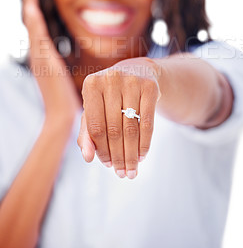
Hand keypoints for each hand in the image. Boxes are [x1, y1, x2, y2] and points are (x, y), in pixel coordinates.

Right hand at [19, 0, 83, 128]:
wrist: (63, 117)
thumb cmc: (67, 100)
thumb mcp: (65, 76)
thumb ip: (63, 64)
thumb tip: (68, 60)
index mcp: (42, 56)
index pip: (37, 26)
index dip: (35, 9)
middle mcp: (37, 53)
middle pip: (30, 19)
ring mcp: (38, 57)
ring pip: (32, 23)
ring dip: (29, 1)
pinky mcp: (44, 62)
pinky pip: (38, 37)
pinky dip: (34, 21)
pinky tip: (32, 6)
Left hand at [78, 57, 160, 178]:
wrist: (137, 73)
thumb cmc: (110, 97)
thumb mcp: (95, 110)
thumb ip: (87, 133)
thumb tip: (87, 157)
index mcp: (91, 84)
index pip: (95, 126)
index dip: (101, 149)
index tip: (108, 165)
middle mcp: (111, 79)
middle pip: (114, 128)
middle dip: (118, 156)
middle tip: (122, 174)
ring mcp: (132, 81)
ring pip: (131, 128)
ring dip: (132, 154)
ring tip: (132, 171)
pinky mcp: (150, 86)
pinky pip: (148, 122)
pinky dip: (145, 143)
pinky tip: (142, 156)